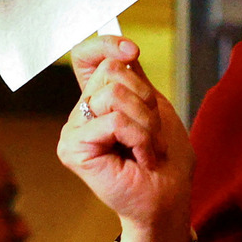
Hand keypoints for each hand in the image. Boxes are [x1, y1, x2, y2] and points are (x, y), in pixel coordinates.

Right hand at [57, 36, 193, 241]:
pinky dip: (140, 137)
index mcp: (98, 100)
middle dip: (144, 98)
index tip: (132, 52)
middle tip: (152, 130)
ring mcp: (73, 131)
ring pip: (113, 94)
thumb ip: (135, 77)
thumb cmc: (165, 157)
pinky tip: (141, 158)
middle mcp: (81, 113)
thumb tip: (124, 45)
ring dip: (146, 122)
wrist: (168, 196)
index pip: (86, 57)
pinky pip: (114, 121)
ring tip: (148, 147)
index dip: (106, 45)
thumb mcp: (154, 105)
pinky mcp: (73, 149)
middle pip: (111, 72)